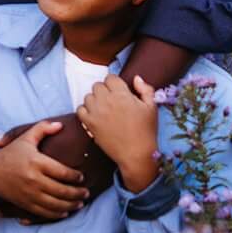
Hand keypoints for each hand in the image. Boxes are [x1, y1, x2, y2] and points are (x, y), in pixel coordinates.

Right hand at [0, 120, 88, 221]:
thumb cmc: (11, 153)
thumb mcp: (25, 138)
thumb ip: (43, 129)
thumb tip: (60, 125)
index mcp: (36, 162)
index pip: (62, 172)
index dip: (75, 176)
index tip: (82, 177)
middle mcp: (34, 179)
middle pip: (61, 190)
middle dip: (77, 193)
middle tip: (86, 192)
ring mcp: (29, 194)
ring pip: (55, 204)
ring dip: (71, 206)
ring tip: (80, 203)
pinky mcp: (25, 204)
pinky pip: (44, 213)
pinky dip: (57, 214)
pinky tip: (65, 212)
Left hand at [77, 75, 162, 192]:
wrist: (136, 154)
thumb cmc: (146, 131)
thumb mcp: (151, 107)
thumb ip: (145, 89)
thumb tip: (136, 78)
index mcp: (122, 94)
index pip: (110, 78)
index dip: (115, 84)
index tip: (119, 92)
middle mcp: (107, 100)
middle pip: (97, 85)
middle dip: (104, 91)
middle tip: (112, 101)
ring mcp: (96, 112)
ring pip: (88, 96)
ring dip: (95, 100)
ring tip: (104, 109)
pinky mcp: (90, 124)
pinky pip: (80, 110)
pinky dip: (85, 111)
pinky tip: (95, 116)